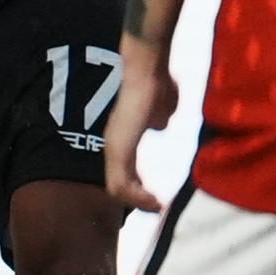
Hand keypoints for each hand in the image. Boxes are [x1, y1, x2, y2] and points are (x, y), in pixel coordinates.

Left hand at [102, 36, 178, 215]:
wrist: (147, 67)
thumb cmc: (156, 80)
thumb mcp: (162, 106)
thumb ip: (158, 118)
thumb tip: (158, 125)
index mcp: (122, 135)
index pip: (124, 169)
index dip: (139, 187)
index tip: (157, 198)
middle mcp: (113, 142)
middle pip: (118, 182)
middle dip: (137, 199)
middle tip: (155, 207)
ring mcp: (113, 146)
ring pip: (117, 187)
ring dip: (138, 202)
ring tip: (155, 207)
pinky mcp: (118, 148)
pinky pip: (121, 184)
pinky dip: (137, 198)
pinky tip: (154, 203)